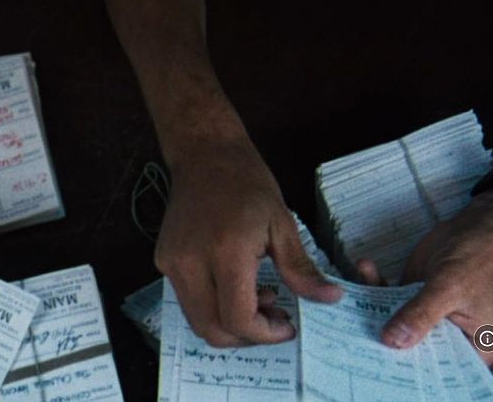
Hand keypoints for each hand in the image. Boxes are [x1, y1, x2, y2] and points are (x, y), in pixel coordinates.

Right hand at [154, 138, 342, 346]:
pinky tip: (234, 283)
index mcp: (225, 252)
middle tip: (274, 319)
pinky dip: (213, 305)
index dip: (265, 334)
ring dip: (229, 323)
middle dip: (246, 337)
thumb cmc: (247, 183)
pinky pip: (188, 300)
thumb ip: (301, 268)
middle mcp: (190, 263)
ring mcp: (171, 263)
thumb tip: (329, 298)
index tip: (287, 326)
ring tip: (257, 298)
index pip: (237, 319)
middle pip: (211, 330)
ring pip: (196, 320)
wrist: (204, 155)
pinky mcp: (163, 261)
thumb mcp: (282, 223)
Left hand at [366, 189, 492, 363]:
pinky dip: (376, 284)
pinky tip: (366, 267)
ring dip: (372, 308)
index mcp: (473, 348)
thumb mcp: (450, 288)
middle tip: (351, 333)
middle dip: (383, 340)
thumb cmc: (480, 257)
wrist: (479, 225)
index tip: (376, 362)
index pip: (437, 369)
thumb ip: (421, 315)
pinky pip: (389, 297)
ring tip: (349, 298)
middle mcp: (449, 337)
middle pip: (412, 348)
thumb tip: (392, 340)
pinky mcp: (413, 296)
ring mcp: (428, 317)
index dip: (409, 368)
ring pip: (394, 322)